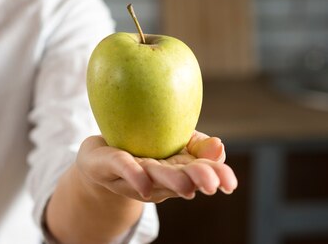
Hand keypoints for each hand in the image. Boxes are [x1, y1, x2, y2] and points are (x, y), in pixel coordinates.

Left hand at [75, 131, 237, 202]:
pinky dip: (134, 175)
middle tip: (211, 184)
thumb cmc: (141, 146)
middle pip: (181, 179)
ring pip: (156, 176)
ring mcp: (136, 174)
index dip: (217, 176)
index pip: (201, 171)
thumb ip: (196, 143)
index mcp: (177, 168)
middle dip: (196, 181)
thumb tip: (219, 144)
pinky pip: (124, 167)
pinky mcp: (112, 166)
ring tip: (186, 186)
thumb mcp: (173, 140)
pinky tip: (144, 183)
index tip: (230, 183)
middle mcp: (159, 177)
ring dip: (171, 181)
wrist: (97, 160)